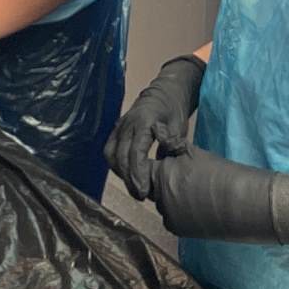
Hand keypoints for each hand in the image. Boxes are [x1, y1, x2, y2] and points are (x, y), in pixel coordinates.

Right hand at [105, 55, 206, 199]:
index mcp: (143, 121)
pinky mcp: (116, 130)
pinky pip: (110, 150)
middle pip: (120, 156)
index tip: (144, 190)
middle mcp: (126, 124)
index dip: (138, 173)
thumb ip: (170, 144)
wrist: (164, 92)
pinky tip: (127, 175)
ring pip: (111, 154)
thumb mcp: (178, 125)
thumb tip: (164, 165)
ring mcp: (119, 126)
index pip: (135, 151)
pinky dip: (116, 165)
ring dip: (120, 173)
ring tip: (134, 188)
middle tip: (140, 196)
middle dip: (128, 178)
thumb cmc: (173, 110)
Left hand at [150, 146, 276, 241]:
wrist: (241, 202)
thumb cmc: (221, 173)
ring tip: (196, 194)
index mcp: (162, 173)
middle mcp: (159, 195)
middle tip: (189, 180)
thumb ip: (171, 143)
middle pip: (154, 187)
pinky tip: (198, 207)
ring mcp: (167, 214)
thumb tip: (157, 129)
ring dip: (172, 199)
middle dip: (166, 183)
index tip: (175, 166)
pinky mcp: (176, 229)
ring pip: (163, 203)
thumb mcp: (194, 153)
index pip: (146, 168)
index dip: (160, 166)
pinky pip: (171, 218)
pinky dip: (180, 214)